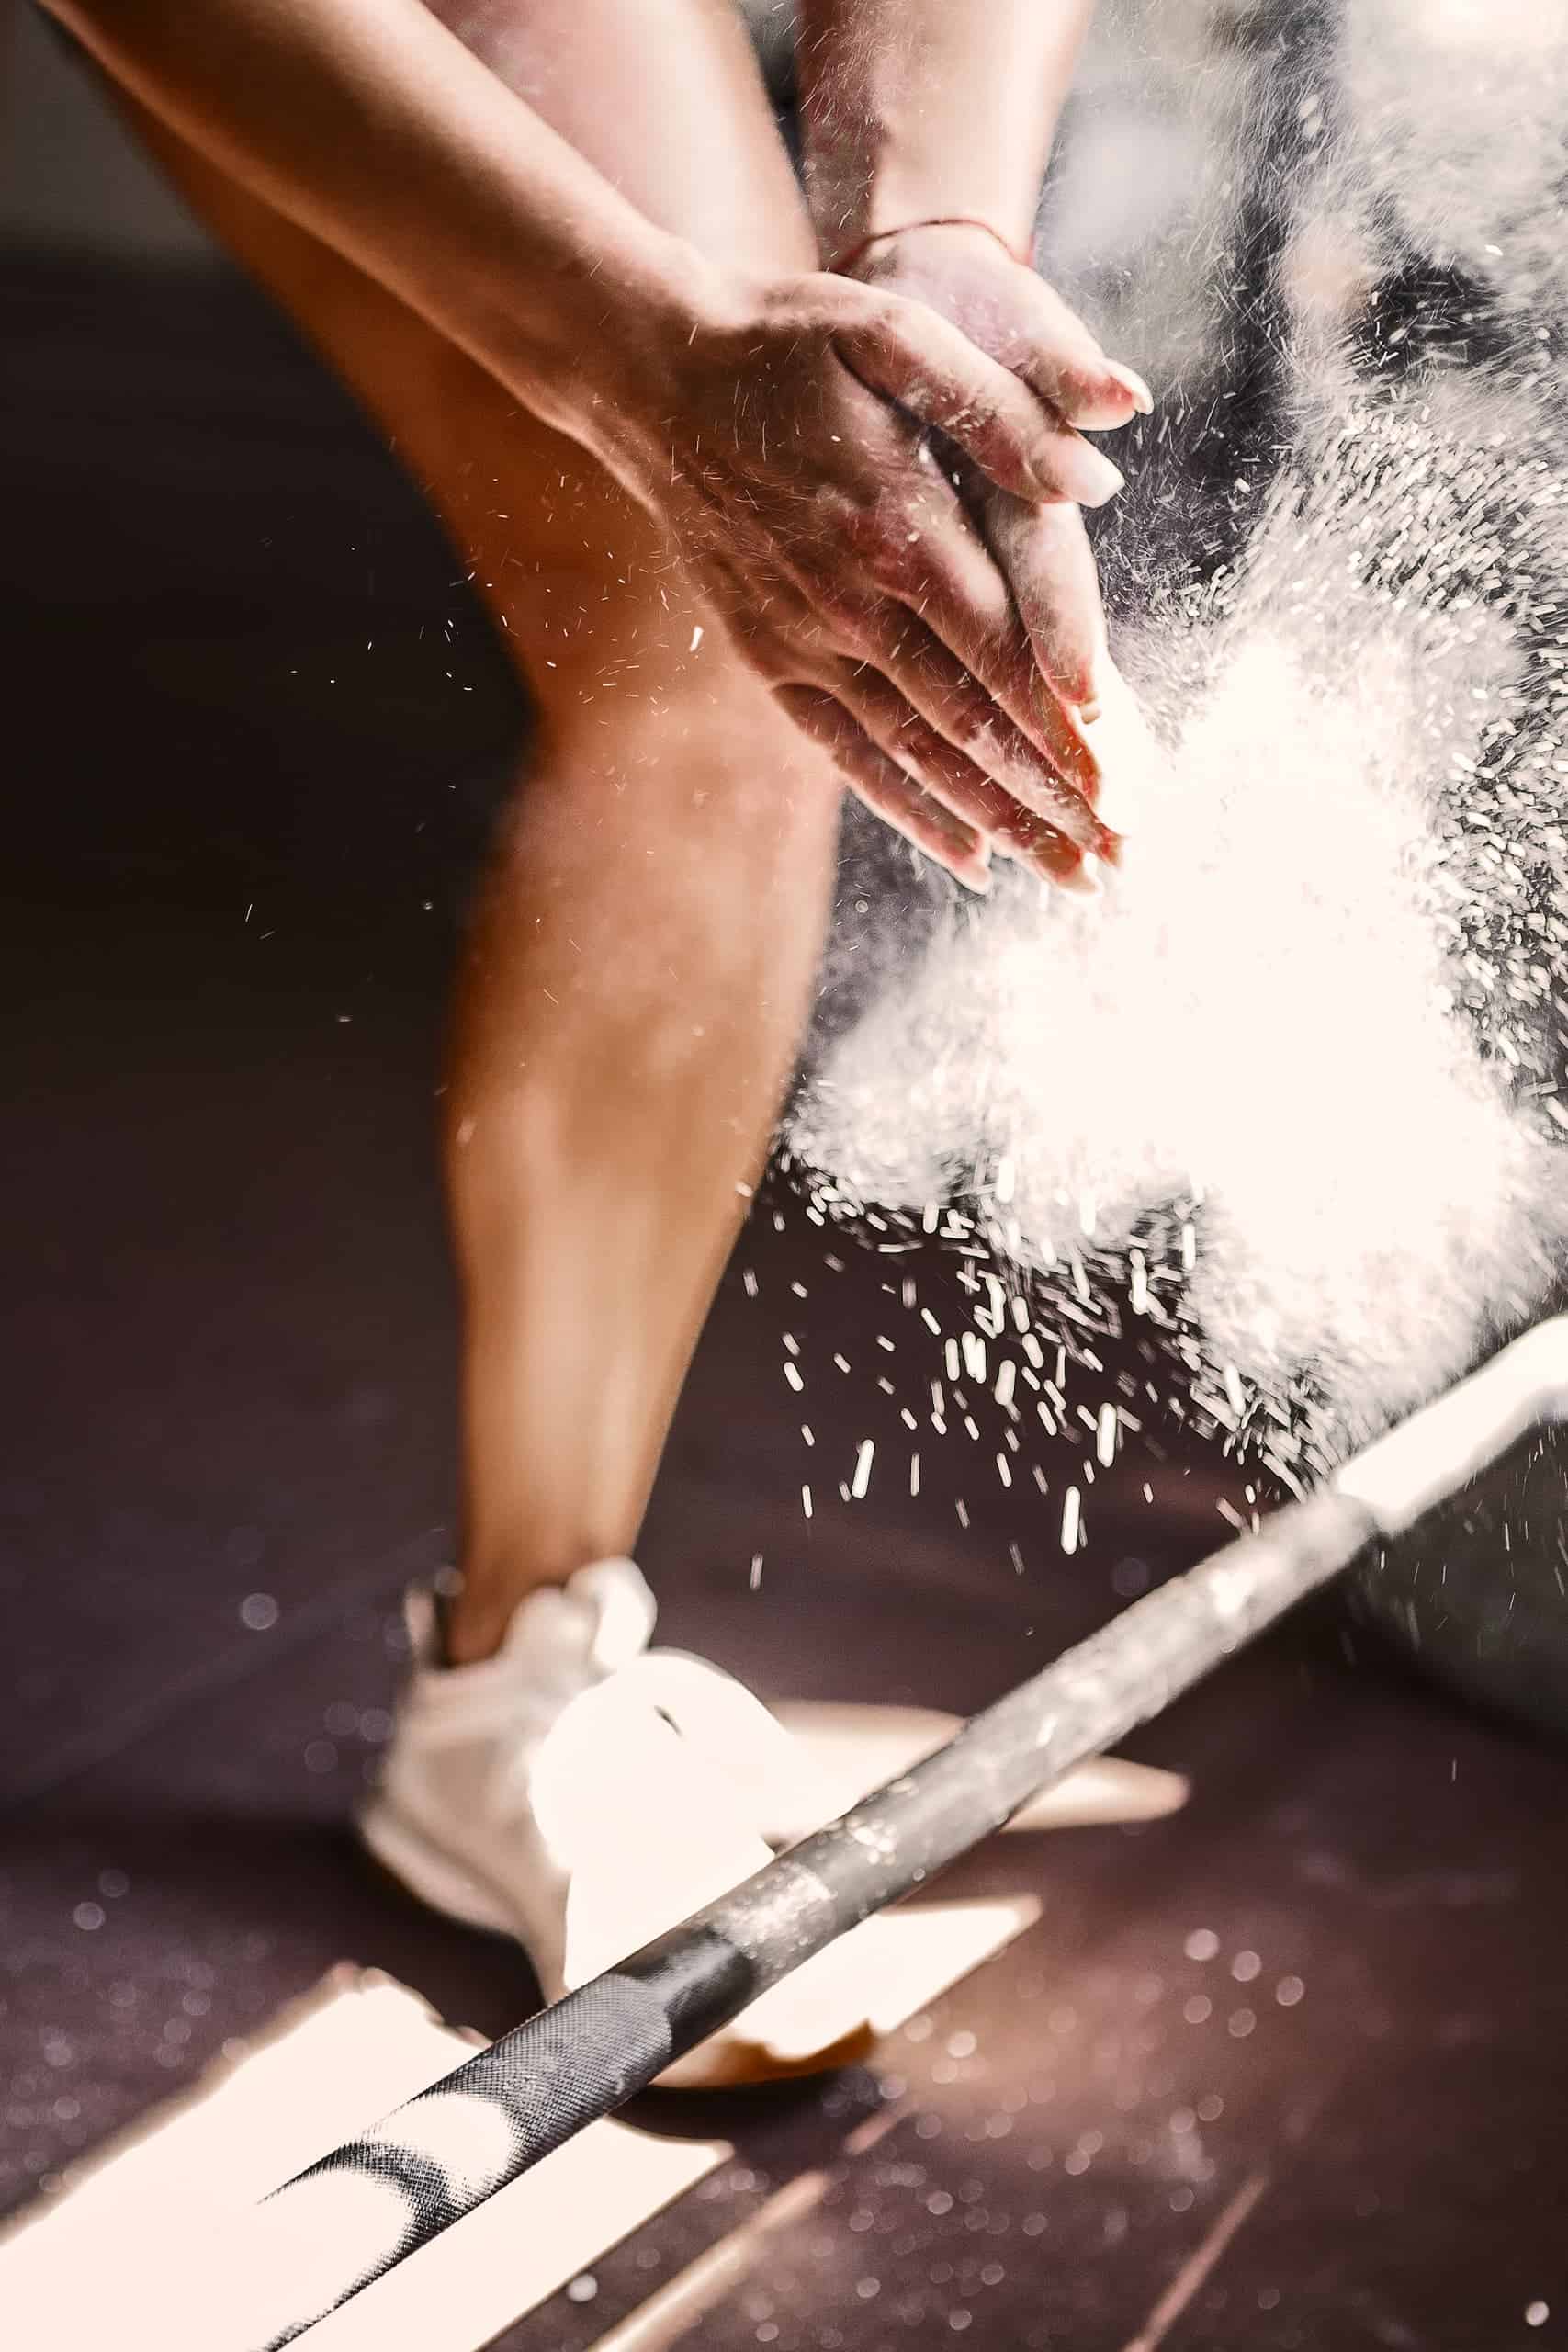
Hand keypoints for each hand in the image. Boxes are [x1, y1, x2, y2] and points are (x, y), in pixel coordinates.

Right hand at [586, 261, 1125, 891]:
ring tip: (1073, 877)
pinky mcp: (774, 661)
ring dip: (1002, 821)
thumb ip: (998, 409)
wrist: (653, 378)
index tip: (1130, 787)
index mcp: (897, 526)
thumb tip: (1094, 482)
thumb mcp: (893, 333)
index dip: (1070, 724)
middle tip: (1125, 858)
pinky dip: (914, 810)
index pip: (1006, 648)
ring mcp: (808, 643)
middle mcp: (852, 605)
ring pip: (921, 754)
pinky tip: (972, 861)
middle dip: (1055, 797)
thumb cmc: (787, 342)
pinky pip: (851, 754)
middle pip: (976, 721)